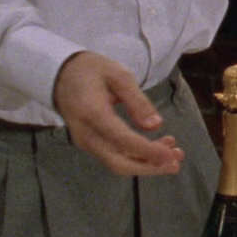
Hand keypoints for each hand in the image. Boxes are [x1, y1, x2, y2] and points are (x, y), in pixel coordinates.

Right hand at [53, 51, 184, 175]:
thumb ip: (137, 100)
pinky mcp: (89, 143)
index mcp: (92, 112)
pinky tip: (157, 148)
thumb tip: (156, 125)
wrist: (59, 74)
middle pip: (118, 162)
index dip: (147, 151)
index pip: (121, 139)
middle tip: (177, 161)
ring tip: (175, 154)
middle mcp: (85, 133)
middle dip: (150, 166)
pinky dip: (136, 157)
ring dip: (146, 163)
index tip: (169, 155)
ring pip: (117, 163)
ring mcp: (85, 141)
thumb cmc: (91, 70)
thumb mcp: (118, 74)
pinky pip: (113, 156)